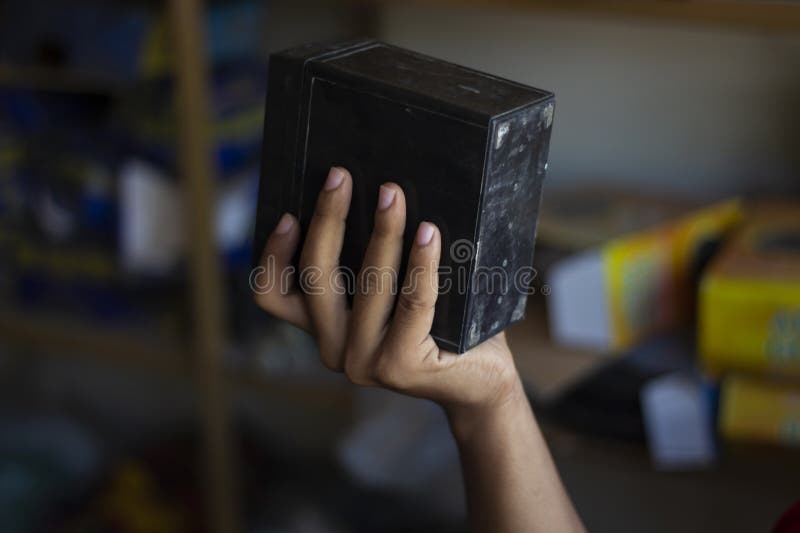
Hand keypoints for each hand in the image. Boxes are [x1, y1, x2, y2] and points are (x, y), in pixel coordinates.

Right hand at [253, 166, 521, 415]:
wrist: (479, 380)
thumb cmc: (439, 326)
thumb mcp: (391, 294)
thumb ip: (369, 265)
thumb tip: (371, 195)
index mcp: (324, 329)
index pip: (273, 296)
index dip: (272, 253)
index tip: (290, 214)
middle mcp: (334, 349)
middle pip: (315, 276)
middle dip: (327, 218)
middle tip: (341, 176)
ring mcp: (363, 362)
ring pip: (366, 283)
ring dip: (381, 232)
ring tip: (393, 195)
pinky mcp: (399, 367)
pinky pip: (412, 302)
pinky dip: (420, 262)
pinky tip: (429, 233)